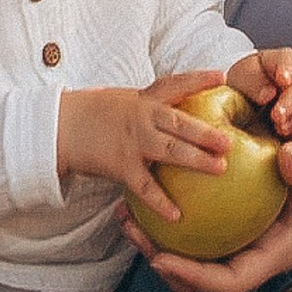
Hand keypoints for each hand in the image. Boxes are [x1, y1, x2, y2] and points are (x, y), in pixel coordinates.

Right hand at [58, 76, 236, 227]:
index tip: (223, 76)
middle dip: (206, 131)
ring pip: (170, 151)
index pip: (175, 84)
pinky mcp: (121, 165)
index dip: (199, 80)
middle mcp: (142, 116)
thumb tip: (180, 115)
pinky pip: (145, 186)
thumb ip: (152, 106)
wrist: (61, 126)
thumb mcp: (126, 101)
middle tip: (230, 140)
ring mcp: (133, 141)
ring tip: (219, 168)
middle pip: (179, 122)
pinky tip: (177, 215)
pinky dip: (161, 201)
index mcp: (144, 98)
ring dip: (196, 160)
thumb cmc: (95, 114)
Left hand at [125, 104, 291, 291]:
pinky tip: (143, 195)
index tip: (161, 258)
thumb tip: (289, 163)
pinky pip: (196, 233)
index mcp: (277, 252)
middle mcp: (256, 254)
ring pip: (193, 259)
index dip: (194, 278)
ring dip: (156, 243)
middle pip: (202, 279)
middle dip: (163, 264)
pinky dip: (169, 220)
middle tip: (134, 233)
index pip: (230, 281)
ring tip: (126, 215)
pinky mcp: (233, 225)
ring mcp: (243, 242)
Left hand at [226, 48, 291, 145]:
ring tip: (282, 131)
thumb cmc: (240, 97)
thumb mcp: (237, 84)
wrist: (241, 127)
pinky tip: (288, 147)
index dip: (288, 68)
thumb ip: (251, 82)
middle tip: (277, 117)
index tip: (282, 79)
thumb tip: (268, 93)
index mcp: (278, 65)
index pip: (288, 60)